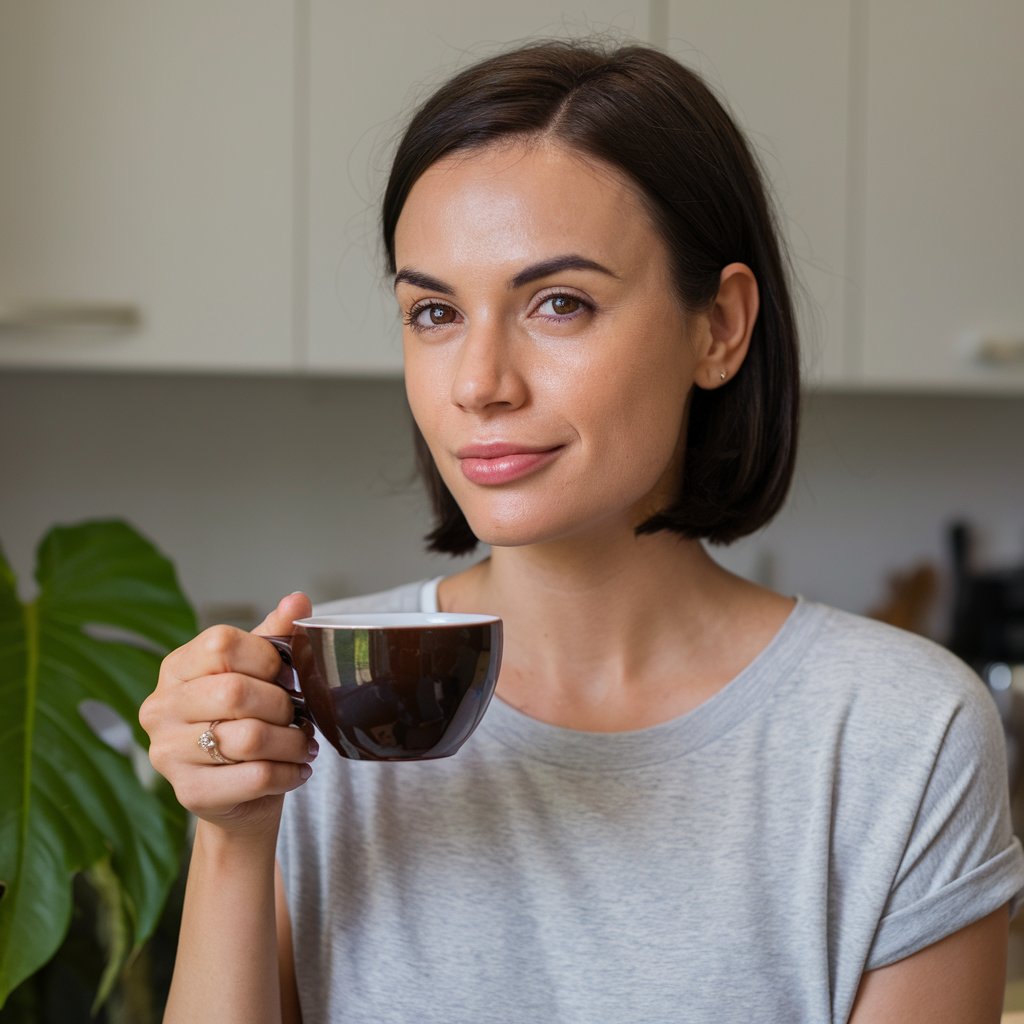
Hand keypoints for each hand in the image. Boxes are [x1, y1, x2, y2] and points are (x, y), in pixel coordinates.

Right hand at [140, 592, 316, 839]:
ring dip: (292, 742)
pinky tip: (297, 769)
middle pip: (234, 691)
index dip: (264, 658)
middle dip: (282, 704)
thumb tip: (297, 600)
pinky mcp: (190, 792)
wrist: (237, 796)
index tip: (282, 675)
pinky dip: (289, 772)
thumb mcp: (259, 673)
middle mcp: (161, 708)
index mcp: (176, 668)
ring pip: (249, 737)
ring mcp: (168, 753)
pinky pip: (255, 776)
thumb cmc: (248, 721)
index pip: (220, 644)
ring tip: (303, 744)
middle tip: (298, 716)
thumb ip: (275, 635)